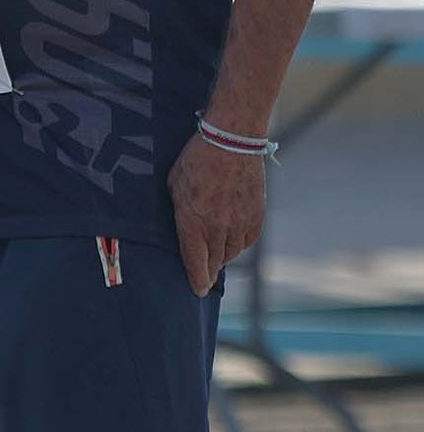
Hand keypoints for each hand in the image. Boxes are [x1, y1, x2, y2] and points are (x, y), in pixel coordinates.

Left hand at [168, 132, 264, 294]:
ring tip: (215, 246)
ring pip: (231, 254)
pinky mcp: (257, 217)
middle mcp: (218, 229)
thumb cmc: (196, 160)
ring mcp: (239, 224)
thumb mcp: (174, 187)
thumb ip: (179, 213)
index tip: (198, 290)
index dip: (197, 281)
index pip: (196, 264)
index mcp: (193, 223)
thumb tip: (183, 229)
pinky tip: (231, 235)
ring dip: (222, 255)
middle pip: (214, 263)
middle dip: (207, 269)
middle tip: (203, 270)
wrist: (232, 141)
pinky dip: (238, 243)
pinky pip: (246, 242)